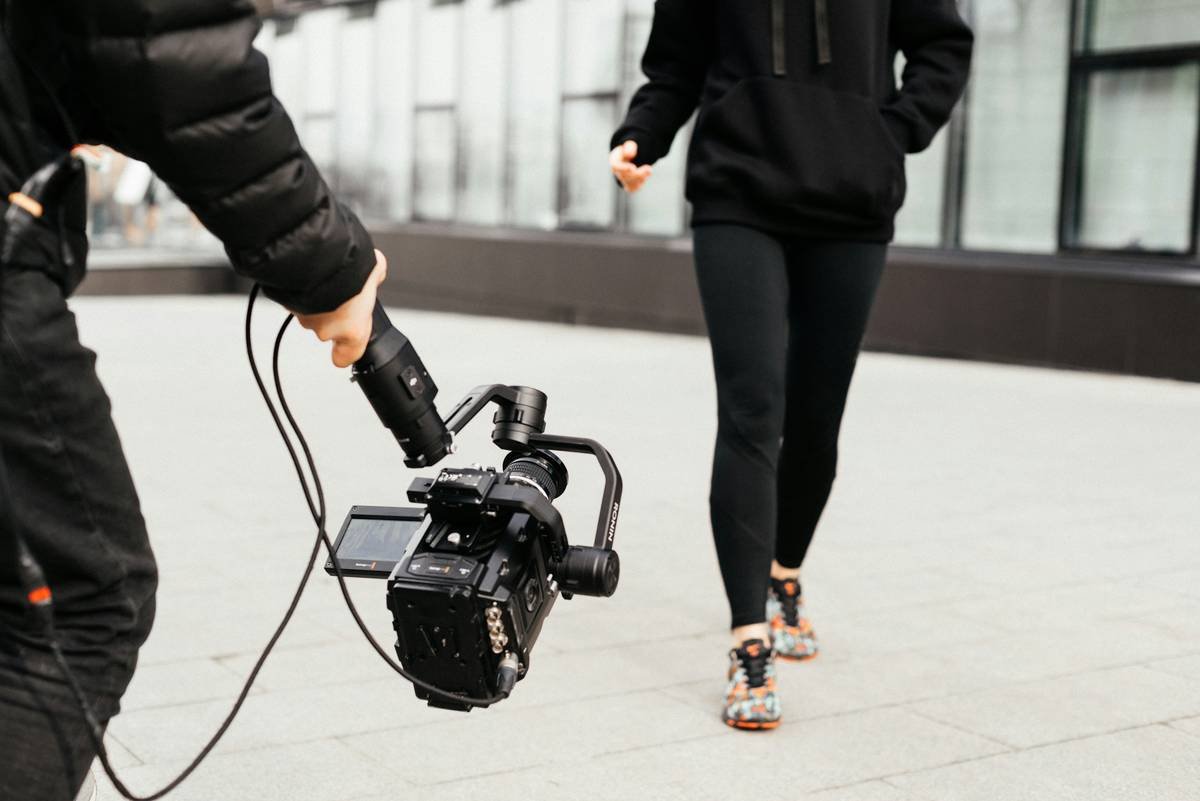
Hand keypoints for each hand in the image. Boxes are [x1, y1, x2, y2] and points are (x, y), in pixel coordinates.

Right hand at [294, 250, 387, 367]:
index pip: (345, 357)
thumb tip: (374, 273)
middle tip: (341, 289)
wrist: (316, 252)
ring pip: (311, 311)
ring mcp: (303, 316)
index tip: (344, 349)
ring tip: (325, 276)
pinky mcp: (285, 302)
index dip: (344, 352)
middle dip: (334, 309)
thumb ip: (373, 279)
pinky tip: (309, 272)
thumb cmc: (347, 268)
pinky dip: (301, 287)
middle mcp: (326, 329)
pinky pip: (296, 297)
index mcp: (352, 330)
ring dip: (317, 297)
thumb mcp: (373, 270)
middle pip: (329, 327)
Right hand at [609, 140, 652, 192]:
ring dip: (641, 178)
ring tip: (649, 170)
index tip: (632, 167)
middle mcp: (617, 172)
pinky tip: (647, 174)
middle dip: (637, 174)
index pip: (615, 167)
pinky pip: (634, 188)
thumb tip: (629, 154)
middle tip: (648, 168)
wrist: (631, 158)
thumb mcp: (630, 145)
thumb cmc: (629, 150)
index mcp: (614, 161)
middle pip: (624, 177)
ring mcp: (622, 180)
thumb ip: (629, 147)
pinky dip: (641, 182)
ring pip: (629, 184)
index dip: (623, 168)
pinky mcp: (629, 186)